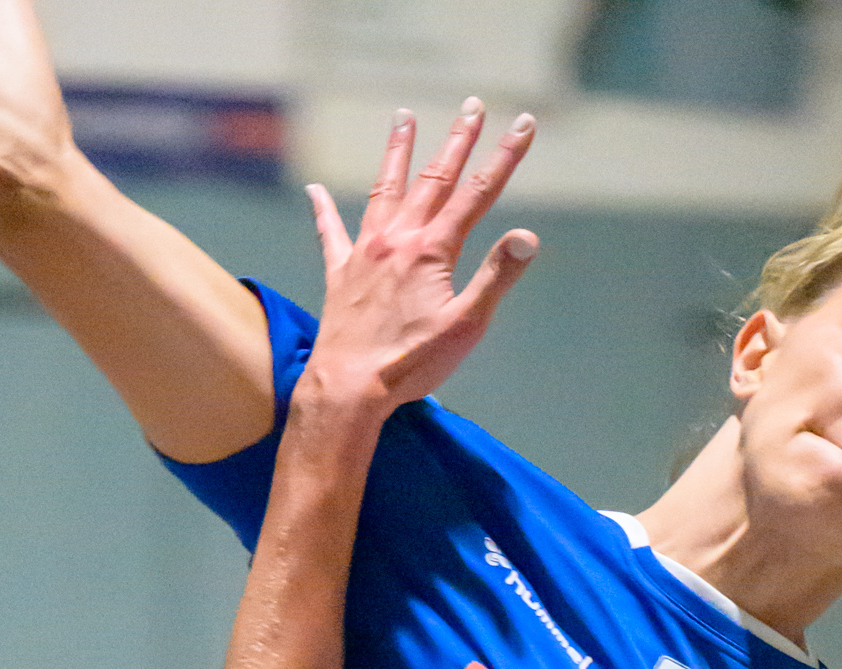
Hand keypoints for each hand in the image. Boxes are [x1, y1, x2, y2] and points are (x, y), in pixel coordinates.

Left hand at [299, 99, 538, 419]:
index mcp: (432, 251)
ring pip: (385, 189)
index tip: (524, 124)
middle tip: (472, 106)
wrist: (348, 388)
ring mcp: (365, 252)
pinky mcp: (340, 275)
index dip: (504, 157)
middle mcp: (397, 239)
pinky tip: (313, 190)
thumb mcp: (465, 326)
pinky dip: (322, 209)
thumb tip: (527, 236)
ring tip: (403, 118)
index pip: (477, 193)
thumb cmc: (409, 364)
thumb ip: (496, 277)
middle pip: (434, 179)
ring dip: (398, 152)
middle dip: (457, 141)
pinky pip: (329, 233)